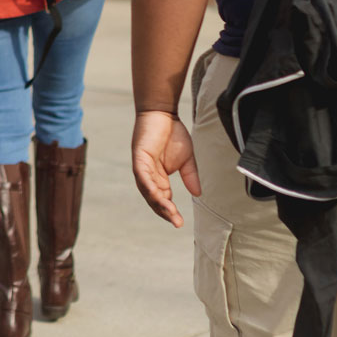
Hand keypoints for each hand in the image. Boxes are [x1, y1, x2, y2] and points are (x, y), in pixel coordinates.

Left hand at [131, 111, 200, 226]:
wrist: (164, 114)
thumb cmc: (173, 134)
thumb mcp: (187, 160)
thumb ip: (191, 177)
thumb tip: (198, 194)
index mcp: (159, 177)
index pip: (162, 199)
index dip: (170, 211)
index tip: (180, 223)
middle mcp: (148, 175)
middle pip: (154, 199)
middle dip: (165, 212)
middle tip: (176, 222)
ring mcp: (142, 167)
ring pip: (148, 191)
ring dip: (158, 203)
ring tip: (170, 213)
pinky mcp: (139, 158)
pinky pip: (143, 177)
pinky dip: (149, 188)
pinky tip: (158, 197)